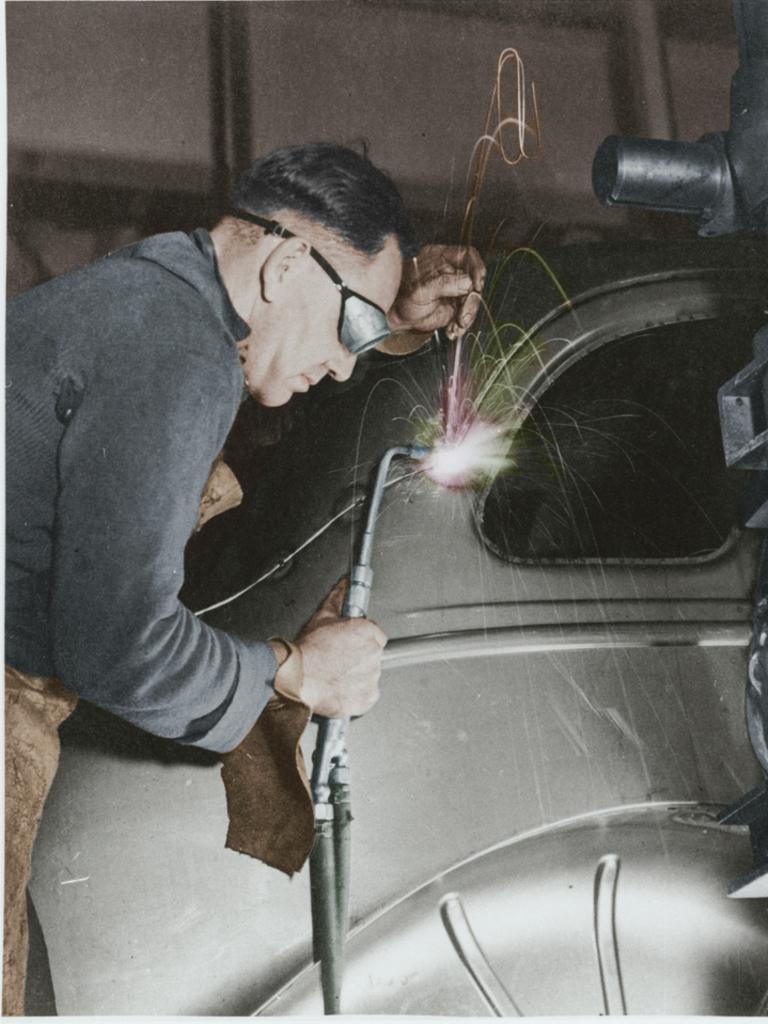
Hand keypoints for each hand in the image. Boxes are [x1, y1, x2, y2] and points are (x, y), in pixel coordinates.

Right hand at [295, 578, 385, 716]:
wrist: (297, 677)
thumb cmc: (307, 651)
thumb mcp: (321, 618)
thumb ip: (337, 599)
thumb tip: (343, 584)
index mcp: (366, 631)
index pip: (376, 635)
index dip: (361, 640)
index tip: (350, 645)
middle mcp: (373, 653)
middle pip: (373, 655)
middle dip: (359, 657)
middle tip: (339, 660)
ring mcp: (372, 676)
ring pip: (371, 675)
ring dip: (358, 675)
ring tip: (337, 674)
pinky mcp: (367, 697)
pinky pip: (368, 696)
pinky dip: (357, 694)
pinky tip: (341, 688)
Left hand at [387, 245, 485, 340]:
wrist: (400, 317)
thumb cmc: (405, 298)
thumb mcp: (421, 290)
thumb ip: (443, 284)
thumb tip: (468, 283)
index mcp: (442, 258)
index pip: (468, 255)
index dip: (477, 268)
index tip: (477, 286)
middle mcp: (452, 272)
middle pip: (475, 281)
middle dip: (472, 301)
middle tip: (463, 316)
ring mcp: (456, 289)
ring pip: (473, 299)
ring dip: (468, 316)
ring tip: (457, 326)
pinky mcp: (457, 305)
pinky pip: (468, 314)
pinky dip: (462, 325)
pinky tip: (453, 330)